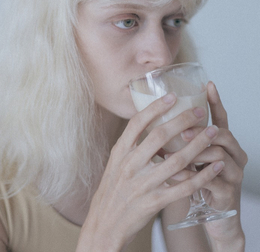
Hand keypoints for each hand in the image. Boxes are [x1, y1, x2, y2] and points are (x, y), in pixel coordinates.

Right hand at [77, 93, 224, 251]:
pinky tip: (214, 167)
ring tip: (211, 132)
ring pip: (176, 161)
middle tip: (199, 111)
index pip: (137, 123)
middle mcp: (130, 165)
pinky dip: (201, 176)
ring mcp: (143, 184)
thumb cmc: (112, 189)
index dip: (156, 108)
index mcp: (120, 152)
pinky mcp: (155, 202)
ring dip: (198, 145)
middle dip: (183, 121)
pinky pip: (183, 188)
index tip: (172, 96)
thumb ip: (131, 145)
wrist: (105, 223)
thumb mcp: (115, 162)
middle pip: (160, 136)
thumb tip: (150, 123)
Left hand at [177, 82, 247, 249]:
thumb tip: (156, 118)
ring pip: (219, 154)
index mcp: (223, 143)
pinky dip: (193, 176)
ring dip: (195, 152)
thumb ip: (183, 140)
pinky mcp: (228, 193)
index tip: (207, 85)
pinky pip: (212, 180)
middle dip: (200, 130)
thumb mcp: (192, 157)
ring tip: (174, 153)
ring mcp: (233, 174)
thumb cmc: (198, 181)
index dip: (214, 101)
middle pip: (222, 132)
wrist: (212, 216)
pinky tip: (176, 174)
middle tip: (182, 131)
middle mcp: (233, 154)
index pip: (221, 117)